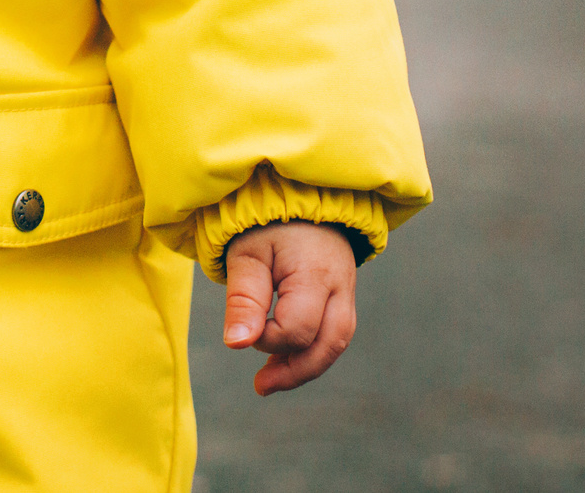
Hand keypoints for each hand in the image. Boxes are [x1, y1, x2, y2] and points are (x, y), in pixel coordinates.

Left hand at [221, 221, 358, 397]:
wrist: (300, 199)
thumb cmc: (268, 225)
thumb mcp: (247, 254)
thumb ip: (243, 299)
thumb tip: (237, 345)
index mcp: (316, 274)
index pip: (298, 328)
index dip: (267, 338)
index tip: (242, 328)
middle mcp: (340, 287)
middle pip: (328, 345)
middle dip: (295, 371)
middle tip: (260, 386)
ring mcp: (347, 293)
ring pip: (335, 344)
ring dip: (304, 366)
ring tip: (270, 380)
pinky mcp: (343, 298)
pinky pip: (333, 334)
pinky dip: (310, 351)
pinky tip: (284, 361)